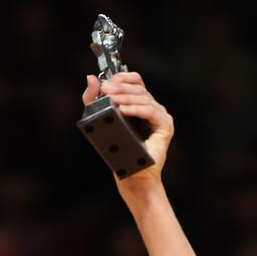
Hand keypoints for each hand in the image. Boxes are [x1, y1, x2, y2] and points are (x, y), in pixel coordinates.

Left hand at [82, 71, 173, 189]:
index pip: (135, 81)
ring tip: (111, 100)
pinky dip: (135, 109)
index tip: (106, 83)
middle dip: (120, 88)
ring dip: (125, 98)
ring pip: (143, 98)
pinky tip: (123, 110)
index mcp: (140, 105)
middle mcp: (153, 108)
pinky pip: (150, 111)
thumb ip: (94, 101)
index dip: (121, 78)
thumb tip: (90, 78)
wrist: (133, 176)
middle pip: (139, 88)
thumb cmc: (120, 152)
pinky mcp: (165, 126)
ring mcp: (160, 116)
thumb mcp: (101, 121)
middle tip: (105, 90)